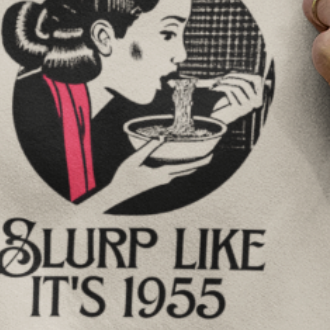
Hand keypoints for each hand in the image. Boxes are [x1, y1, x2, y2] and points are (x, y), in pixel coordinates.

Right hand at [93, 135, 210, 208]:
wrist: (118, 193)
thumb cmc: (124, 177)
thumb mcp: (134, 160)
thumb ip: (148, 148)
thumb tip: (160, 137)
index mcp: (161, 174)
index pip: (185, 167)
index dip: (199, 162)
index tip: (210, 157)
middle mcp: (164, 179)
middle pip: (187, 170)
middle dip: (199, 163)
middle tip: (211, 156)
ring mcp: (161, 181)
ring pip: (181, 173)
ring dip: (191, 166)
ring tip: (201, 158)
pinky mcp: (157, 181)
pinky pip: (174, 173)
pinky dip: (182, 167)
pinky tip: (183, 164)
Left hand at [203, 69, 267, 125]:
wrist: (218, 122)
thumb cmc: (226, 105)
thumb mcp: (236, 92)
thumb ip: (240, 81)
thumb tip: (238, 72)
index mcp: (259, 98)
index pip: (258, 80)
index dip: (245, 74)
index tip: (231, 73)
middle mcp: (257, 103)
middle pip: (246, 83)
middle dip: (232, 77)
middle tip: (221, 78)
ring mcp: (249, 107)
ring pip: (238, 87)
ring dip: (225, 82)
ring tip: (216, 83)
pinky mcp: (239, 110)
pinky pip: (231, 92)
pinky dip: (221, 87)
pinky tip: (214, 88)